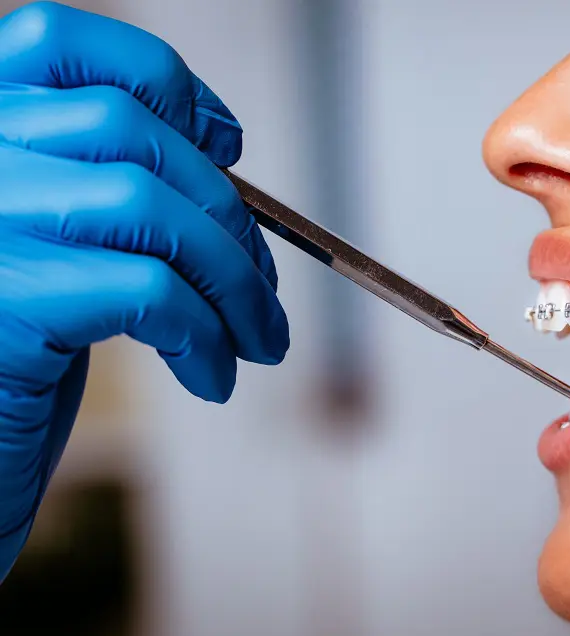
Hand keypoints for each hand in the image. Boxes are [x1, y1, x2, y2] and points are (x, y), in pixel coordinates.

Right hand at [0, 2, 288, 578]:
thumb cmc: (13, 360)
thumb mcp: (55, 247)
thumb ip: (110, 184)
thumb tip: (221, 148)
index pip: (59, 43)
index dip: (161, 81)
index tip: (229, 144)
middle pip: (129, 131)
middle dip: (228, 215)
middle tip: (264, 290)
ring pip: (149, 205)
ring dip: (235, 282)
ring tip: (259, 341)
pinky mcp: (5, 303)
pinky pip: (148, 291)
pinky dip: (205, 335)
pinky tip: (212, 378)